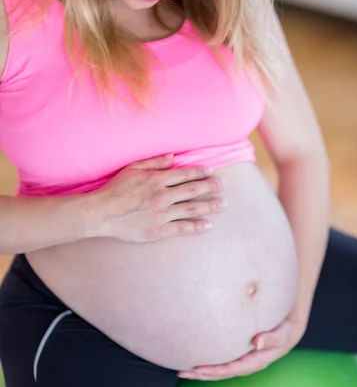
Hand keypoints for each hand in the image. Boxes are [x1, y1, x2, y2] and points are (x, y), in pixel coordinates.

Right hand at [93, 154, 226, 242]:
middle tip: (224, 186)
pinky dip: (196, 226)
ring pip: (191, 208)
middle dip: (211, 187)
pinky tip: (208, 225)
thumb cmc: (115, 189)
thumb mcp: (132, 169)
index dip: (200, 172)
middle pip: (192, 190)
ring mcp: (161, 214)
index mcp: (157, 179)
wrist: (102, 213)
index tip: (212, 172)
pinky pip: (181, 228)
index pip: (185, 174)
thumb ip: (154, 162)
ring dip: (209, 206)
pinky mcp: (158, 230)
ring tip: (223, 204)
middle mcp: (162, 195)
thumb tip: (173, 157)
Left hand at [178, 313, 306, 380]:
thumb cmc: (284, 330)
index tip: (198, 369)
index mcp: (255, 361)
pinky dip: (208, 362)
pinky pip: (221, 360)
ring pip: (219, 369)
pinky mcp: (239, 353)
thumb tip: (257, 342)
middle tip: (182, 372)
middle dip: (202, 374)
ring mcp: (242, 360)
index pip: (231, 368)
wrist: (287, 329)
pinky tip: (195, 358)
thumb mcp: (282, 333)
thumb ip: (271, 338)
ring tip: (182, 369)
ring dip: (201, 371)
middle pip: (221, 372)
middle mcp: (246, 363)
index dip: (215, 370)